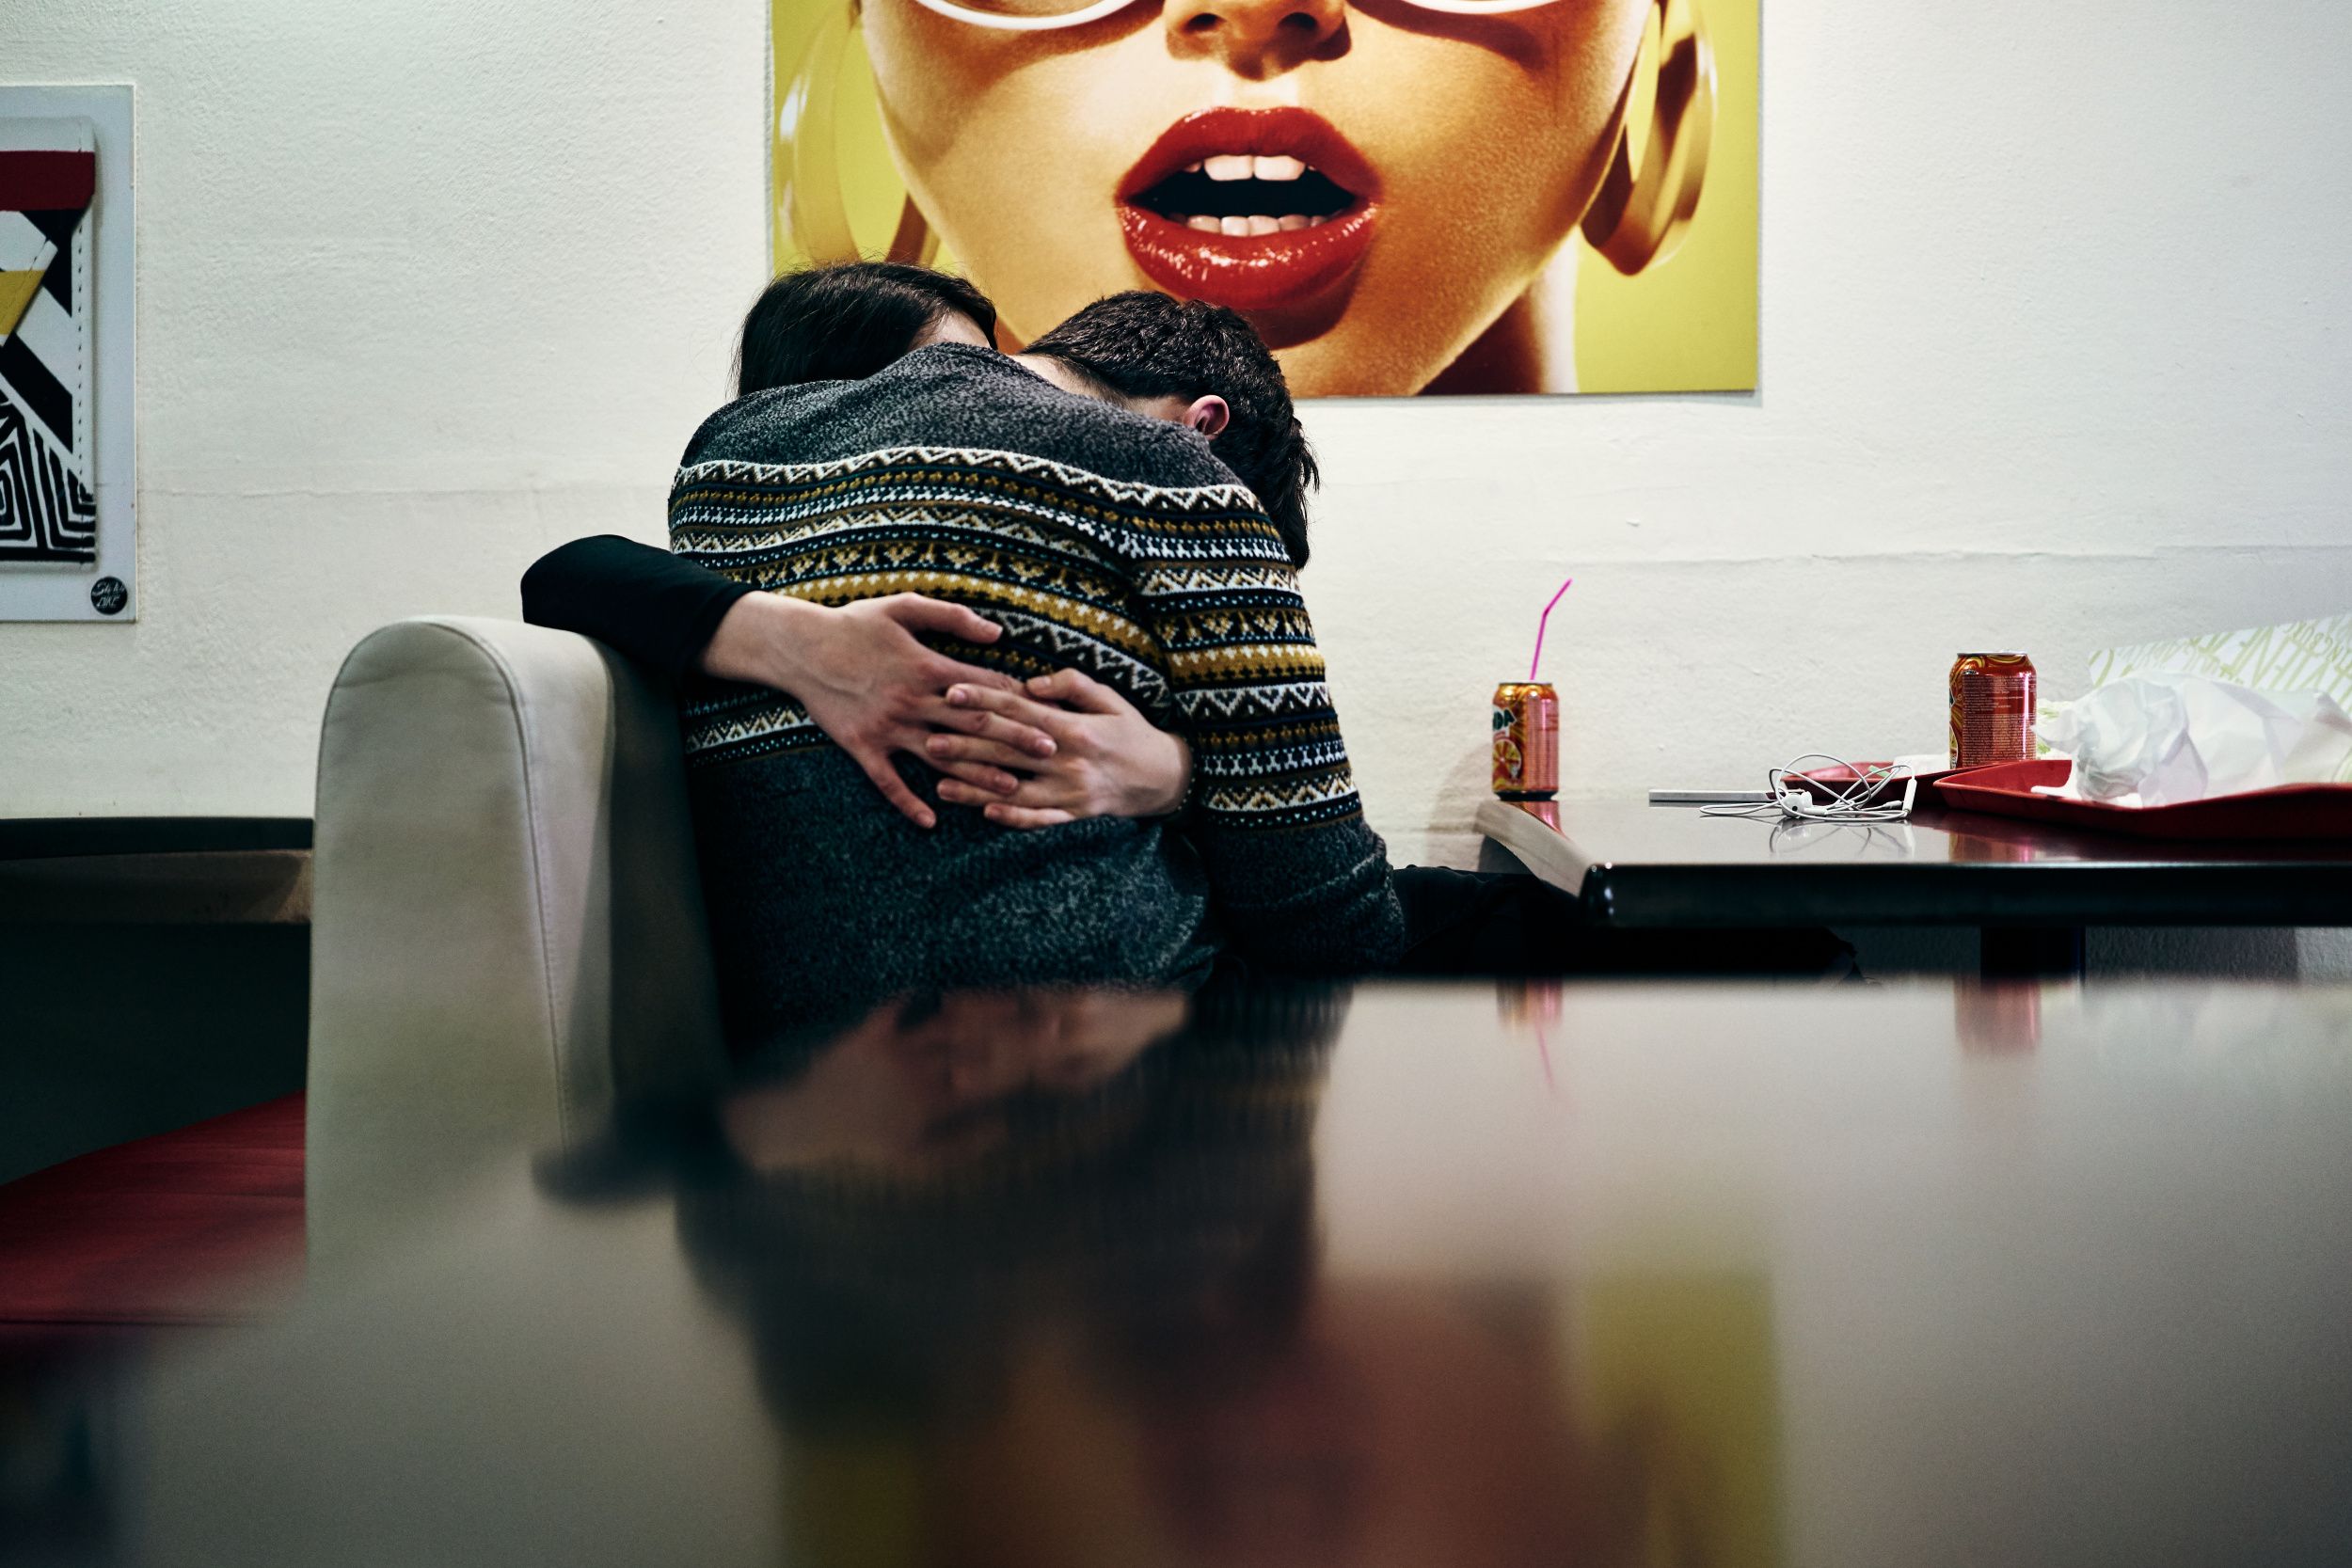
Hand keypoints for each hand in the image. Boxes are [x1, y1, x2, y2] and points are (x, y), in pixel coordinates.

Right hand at [699, 592, 1055, 829]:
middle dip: (1016, 739)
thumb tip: (997, 632)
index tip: (1049, 710)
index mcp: (927, 666)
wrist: (800, 647)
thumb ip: (952, 616)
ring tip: (1012, 792)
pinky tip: (931, 822)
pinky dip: (908, 802)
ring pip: (941, 757)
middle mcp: (913, 701)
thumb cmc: (854, 623)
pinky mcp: (862, 746)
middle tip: (1052, 753)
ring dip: (977, 776)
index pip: (984, 687)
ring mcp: (888, 727)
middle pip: (974, 725)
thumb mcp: (904, 607)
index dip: (1019, 698)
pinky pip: (889, 781)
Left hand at [926, 668, 1192, 828]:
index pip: (1019, 711)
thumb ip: (1072, 685)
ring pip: (1016, 791)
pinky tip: (984, 813)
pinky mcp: (1075, 814)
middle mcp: (1069, 761)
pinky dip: (1013, 819)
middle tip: (929, 740)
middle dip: (967, 745)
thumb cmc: (1133, 732)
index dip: (984, 700)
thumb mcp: (1111, 698)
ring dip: (977, 788)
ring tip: (941, 784)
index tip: (951, 693)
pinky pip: (1040, 820)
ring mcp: (1071, 791)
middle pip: (1008, 752)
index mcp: (1075, 727)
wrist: (1166, 778)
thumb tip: (1031, 683)